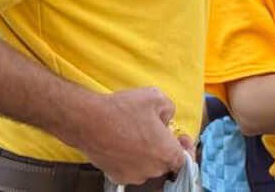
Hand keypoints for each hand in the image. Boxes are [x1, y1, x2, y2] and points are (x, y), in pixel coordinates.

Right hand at [68, 87, 189, 184]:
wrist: (89, 121)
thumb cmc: (124, 109)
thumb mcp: (157, 97)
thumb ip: (170, 109)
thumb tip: (167, 119)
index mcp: (165, 153)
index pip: (184, 159)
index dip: (185, 147)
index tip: (180, 137)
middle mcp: (151, 169)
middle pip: (165, 161)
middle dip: (164, 146)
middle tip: (156, 130)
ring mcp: (133, 175)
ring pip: (148, 165)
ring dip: (148, 153)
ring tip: (138, 133)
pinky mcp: (116, 176)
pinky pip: (132, 168)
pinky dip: (132, 158)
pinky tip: (125, 142)